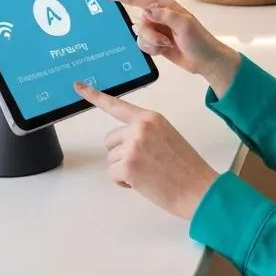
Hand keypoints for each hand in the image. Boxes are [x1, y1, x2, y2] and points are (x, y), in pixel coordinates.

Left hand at [73, 81, 217, 219]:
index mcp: (151, 118)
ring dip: (124, 169)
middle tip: (146, 164)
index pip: (117, 105)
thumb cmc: (185, 167)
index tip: (78, 86)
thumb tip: (125, 142)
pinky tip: (143, 183)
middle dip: (121, 154)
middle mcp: (140, 128)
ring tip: (148, 173)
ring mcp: (133, 146)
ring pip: (111, 159)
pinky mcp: (128, 166)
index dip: (95, 96)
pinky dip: (124, 182)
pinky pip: (113, 174)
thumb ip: (145, 132)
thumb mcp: (167, 136)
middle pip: (110, 140)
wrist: (197, 188)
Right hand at [95, 0, 239, 97]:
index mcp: (164, 6)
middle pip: (138, 23)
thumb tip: (146, 10)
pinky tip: (165, 51)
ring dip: (152, 44)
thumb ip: (165, 15)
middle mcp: (158, 16)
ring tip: (167, 46)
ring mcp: (157, 30)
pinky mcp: (156, 43)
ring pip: (139, 36)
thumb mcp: (184, 25)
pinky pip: (143, 46)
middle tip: (166, 41)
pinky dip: (152, 50)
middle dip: (150, 34)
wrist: (206, 61)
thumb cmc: (199, 40)